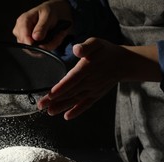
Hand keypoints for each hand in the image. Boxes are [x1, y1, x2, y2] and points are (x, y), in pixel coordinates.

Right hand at [13, 0, 71, 49]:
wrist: (52, 15)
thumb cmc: (48, 12)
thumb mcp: (48, 16)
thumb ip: (42, 26)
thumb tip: (35, 37)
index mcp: (23, 20)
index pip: (23, 35)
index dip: (31, 43)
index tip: (41, 46)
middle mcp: (21, 31)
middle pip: (28, 46)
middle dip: (44, 45)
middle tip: (57, 38)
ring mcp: (24, 39)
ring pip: (34, 51)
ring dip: (48, 47)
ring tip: (57, 38)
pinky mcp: (30, 45)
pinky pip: (38, 53)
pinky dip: (48, 48)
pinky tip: (53, 41)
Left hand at [37, 38, 160, 119]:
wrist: (123, 63)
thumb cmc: (106, 51)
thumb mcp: (96, 42)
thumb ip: (86, 46)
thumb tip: (77, 49)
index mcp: (87, 68)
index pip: (72, 80)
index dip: (61, 88)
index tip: (50, 94)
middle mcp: (89, 81)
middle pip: (70, 92)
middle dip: (54, 100)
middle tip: (40, 106)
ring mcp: (93, 90)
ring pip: (75, 100)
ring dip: (61, 107)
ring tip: (49, 112)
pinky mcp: (95, 95)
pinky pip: (85, 105)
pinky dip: (77, 111)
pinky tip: (67, 116)